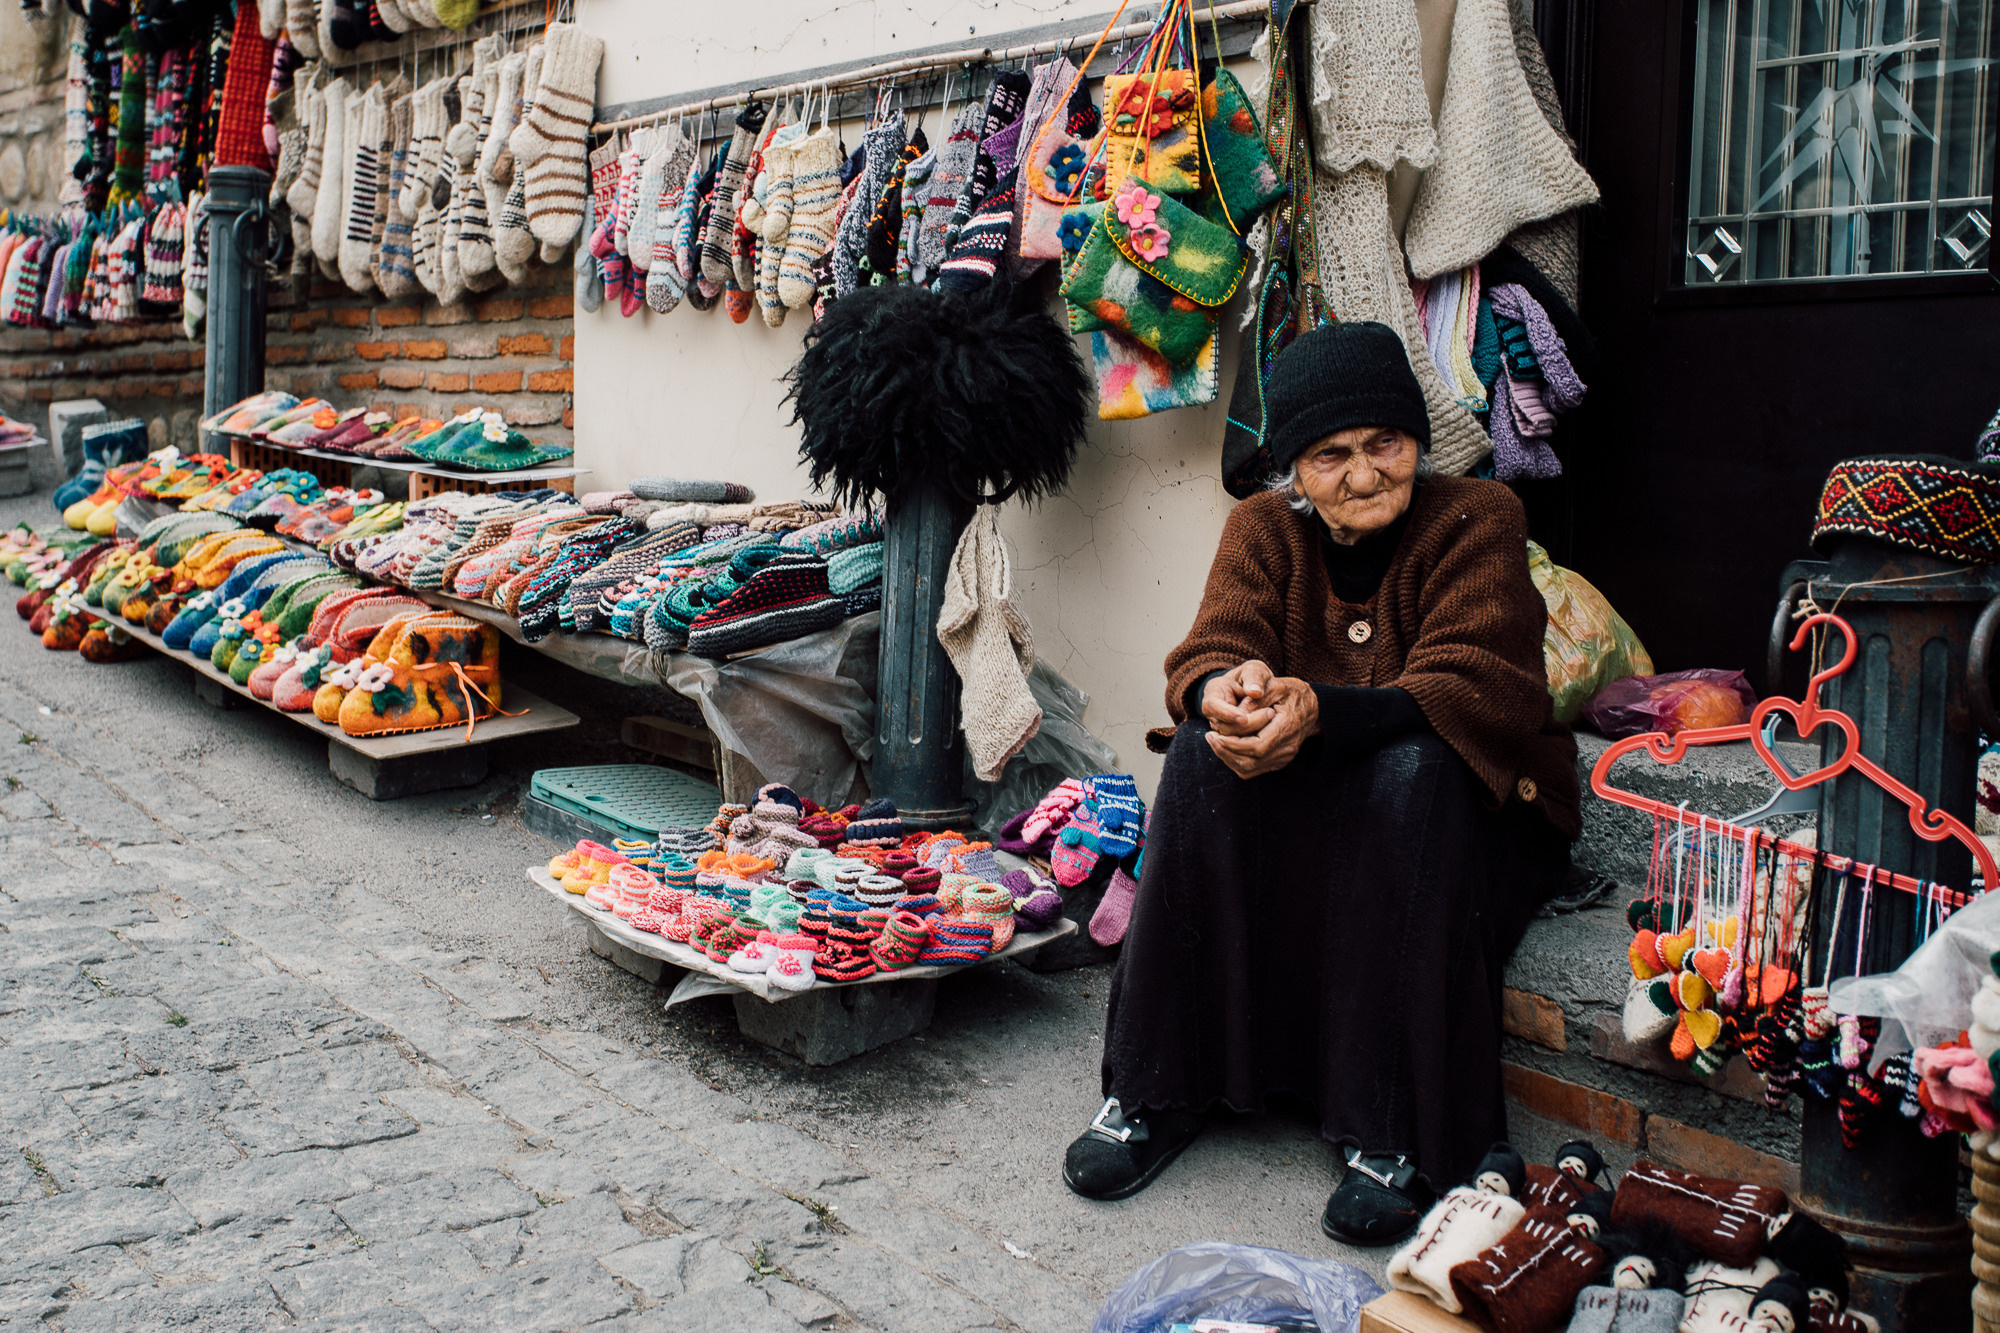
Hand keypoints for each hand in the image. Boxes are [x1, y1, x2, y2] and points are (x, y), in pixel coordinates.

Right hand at [1201, 660, 1276, 735]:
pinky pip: (1243, 747)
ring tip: (1272, 716)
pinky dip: (1257, 741)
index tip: (1244, 717)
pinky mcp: (1234, 741)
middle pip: (1224, 728)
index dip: (1226, 714)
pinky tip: (1272, 730)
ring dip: (1255, 732)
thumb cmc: (1252, 677)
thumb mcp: (1254, 670)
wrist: (1255, 690)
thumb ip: (1254, 677)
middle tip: (1270, 713)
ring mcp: (1223, 730)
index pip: (1212, 707)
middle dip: (1247, 724)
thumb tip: (1255, 692)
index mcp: (1213, 695)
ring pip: (1234, 741)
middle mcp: (1214, 715)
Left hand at [1203, 663, 1319, 778]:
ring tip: (1214, 742)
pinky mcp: (1278, 761)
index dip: (1233, 743)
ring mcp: (1284, 757)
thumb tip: (1237, 713)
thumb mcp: (1275, 685)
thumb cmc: (1292, 692)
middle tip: (1209, 737)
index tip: (1216, 733)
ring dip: (1228, 758)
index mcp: (1287, 727)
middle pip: (1251, 761)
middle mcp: (1288, 747)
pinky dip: (1235, 761)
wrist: (1313, 707)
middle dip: (1226, 751)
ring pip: (1250, 769)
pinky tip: (1225, 747)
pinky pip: (1253, 769)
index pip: (1257, 745)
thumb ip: (1256, 698)